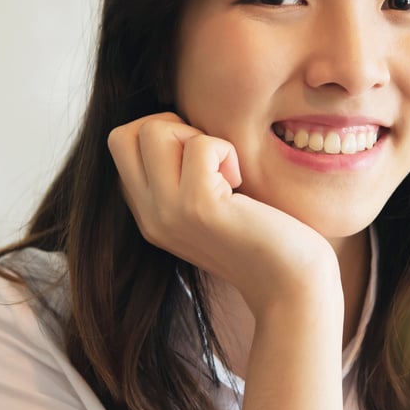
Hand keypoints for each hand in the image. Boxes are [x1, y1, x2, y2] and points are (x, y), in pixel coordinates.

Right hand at [107, 112, 340, 317]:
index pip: (120, 146)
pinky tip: (240, 183)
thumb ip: (179, 177)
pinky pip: (201, 146)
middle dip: (170, 126)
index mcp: (147, 214)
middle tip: (209, 158)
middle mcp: (149, 216)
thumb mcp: (205, 207)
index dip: (159, 133)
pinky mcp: (199, 208)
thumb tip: (173, 123)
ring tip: (224, 171)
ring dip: (197, 137)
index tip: (197, 154)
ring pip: (153, 132)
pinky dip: (225, 150)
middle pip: (124, 135)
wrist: (289, 286)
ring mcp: (169, 213)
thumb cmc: (262, 238)